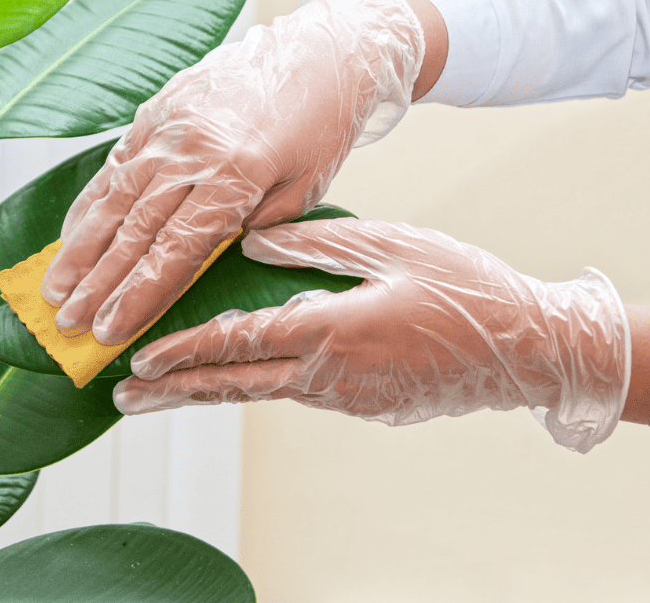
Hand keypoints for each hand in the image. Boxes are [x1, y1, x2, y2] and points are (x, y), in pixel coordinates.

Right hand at [40, 0, 424, 344]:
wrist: (321, 50)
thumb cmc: (321, 125)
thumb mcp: (303, 188)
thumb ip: (250, 226)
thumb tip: (202, 256)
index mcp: (236, 174)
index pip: (175, 250)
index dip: (138, 295)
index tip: (108, 330)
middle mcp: (193, 150)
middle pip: (136, 229)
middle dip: (99, 282)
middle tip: (67, 321)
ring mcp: (170, 125)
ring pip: (115, 196)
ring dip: (80, 247)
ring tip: (53, 287)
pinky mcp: (158, 107)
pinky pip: (116, 161)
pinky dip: (91, 200)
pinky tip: (71, 231)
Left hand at [113, 218, 630, 452]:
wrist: (527, 348)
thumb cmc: (463, 289)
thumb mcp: (391, 246)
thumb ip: (316, 246)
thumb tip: (252, 245)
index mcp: (330, 330)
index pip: (238, 342)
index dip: (183, 351)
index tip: (138, 360)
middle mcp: (328, 373)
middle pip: (234, 385)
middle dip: (174, 391)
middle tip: (123, 398)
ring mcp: (346, 396)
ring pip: (260, 393)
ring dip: (208, 391)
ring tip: (165, 394)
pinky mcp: (363, 403)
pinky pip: (296, 393)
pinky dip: (256, 387)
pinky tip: (241, 378)